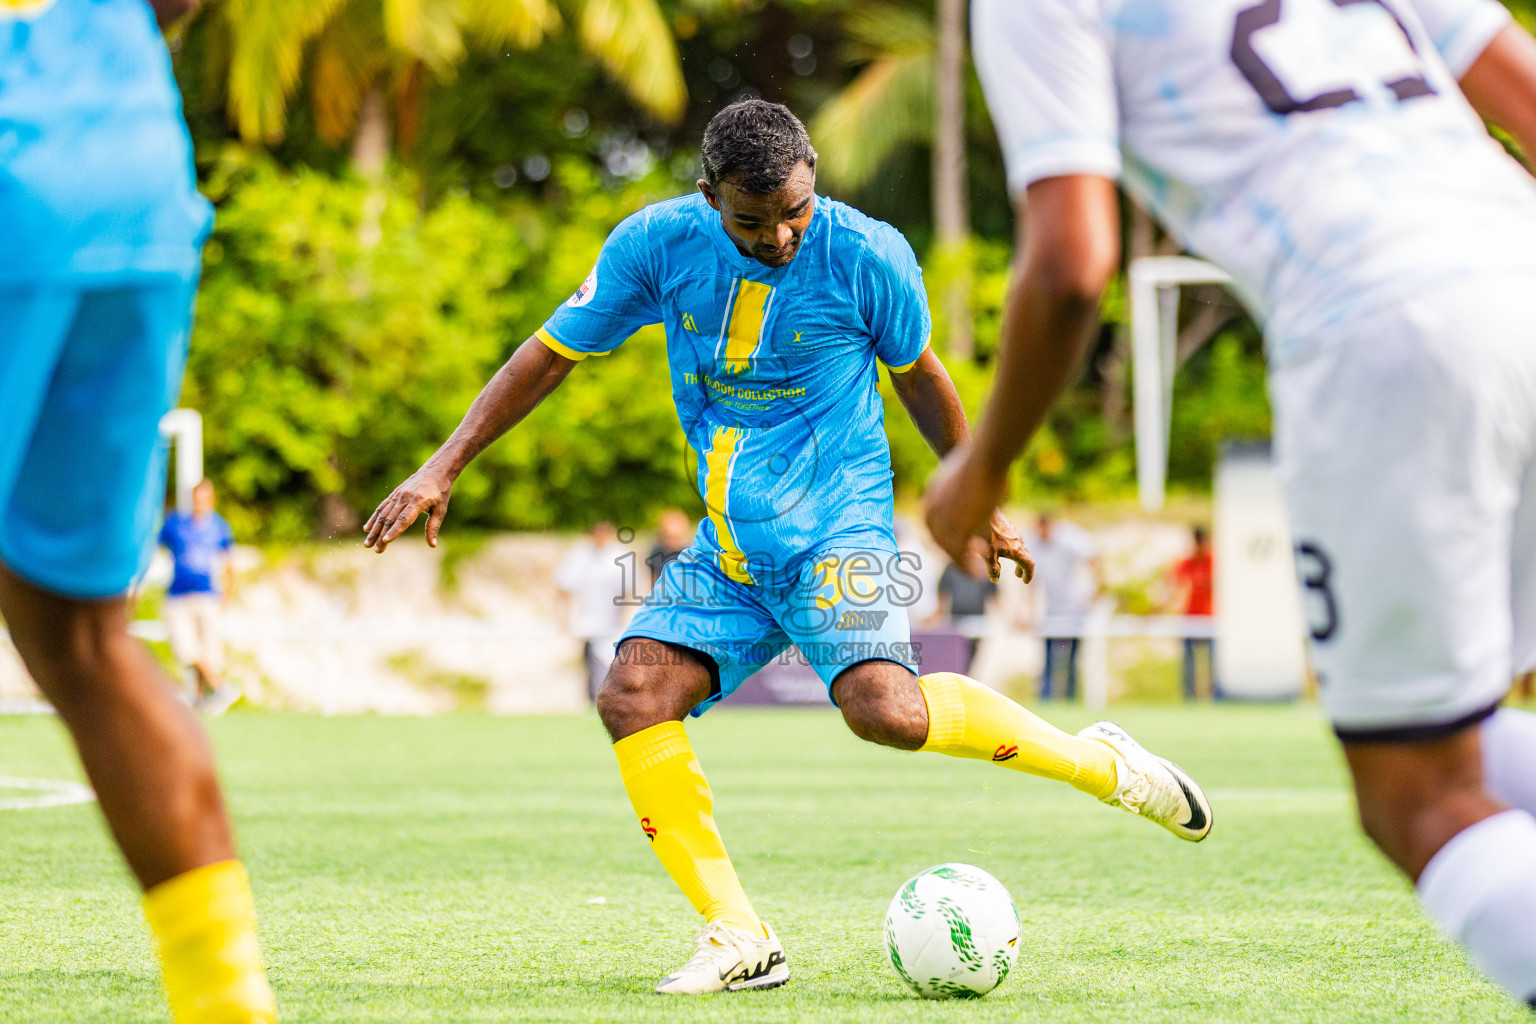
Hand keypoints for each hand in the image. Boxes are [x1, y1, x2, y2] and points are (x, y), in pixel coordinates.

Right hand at [364, 465, 453, 552]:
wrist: (435, 471)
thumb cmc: (440, 492)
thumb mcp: (440, 509)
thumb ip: (433, 526)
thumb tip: (432, 545)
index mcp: (418, 501)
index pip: (404, 519)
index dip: (395, 531)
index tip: (386, 541)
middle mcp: (405, 498)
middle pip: (391, 519)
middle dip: (382, 536)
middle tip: (377, 550)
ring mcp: (398, 495)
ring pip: (383, 514)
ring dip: (374, 530)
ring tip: (368, 544)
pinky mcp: (394, 494)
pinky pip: (382, 507)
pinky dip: (374, 518)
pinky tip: (367, 529)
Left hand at [923, 444, 1006, 569]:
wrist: (985, 456)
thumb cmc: (982, 457)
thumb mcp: (963, 470)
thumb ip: (962, 483)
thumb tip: (971, 481)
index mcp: (932, 493)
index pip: (932, 521)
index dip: (943, 535)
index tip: (953, 546)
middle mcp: (931, 509)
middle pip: (936, 537)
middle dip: (950, 550)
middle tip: (963, 562)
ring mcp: (943, 520)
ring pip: (948, 548)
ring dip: (960, 561)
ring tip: (972, 572)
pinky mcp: (957, 529)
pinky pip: (959, 554)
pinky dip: (966, 566)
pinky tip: (976, 574)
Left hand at [984, 508, 1033, 583]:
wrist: (984, 507)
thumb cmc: (986, 532)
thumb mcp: (988, 554)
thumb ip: (992, 568)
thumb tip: (995, 579)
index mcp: (1017, 550)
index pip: (1029, 564)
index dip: (1029, 574)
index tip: (1025, 581)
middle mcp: (1018, 540)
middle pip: (1026, 556)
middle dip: (1023, 567)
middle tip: (1018, 575)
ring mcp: (1013, 532)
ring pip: (1020, 546)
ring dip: (1017, 557)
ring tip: (1009, 561)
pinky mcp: (1007, 525)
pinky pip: (1014, 539)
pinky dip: (1012, 547)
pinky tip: (1000, 546)